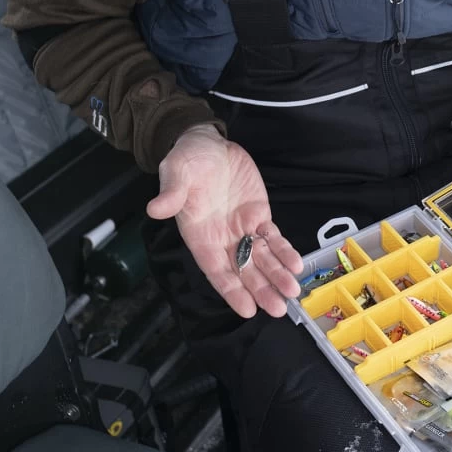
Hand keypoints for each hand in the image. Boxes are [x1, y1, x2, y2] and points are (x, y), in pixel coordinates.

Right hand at [146, 124, 302, 317]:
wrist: (206, 143)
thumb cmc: (187, 160)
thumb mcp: (175, 172)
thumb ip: (171, 193)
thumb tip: (155, 208)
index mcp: (199, 235)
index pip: (216, 269)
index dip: (231, 290)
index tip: (247, 309)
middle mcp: (222, 238)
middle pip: (243, 270)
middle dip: (261, 289)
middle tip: (278, 308)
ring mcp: (242, 228)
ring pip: (262, 258)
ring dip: (277, 275)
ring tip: (292, 292)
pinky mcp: (259, 215)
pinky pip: (273, 237)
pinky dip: (284, 251)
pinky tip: (296, 264)